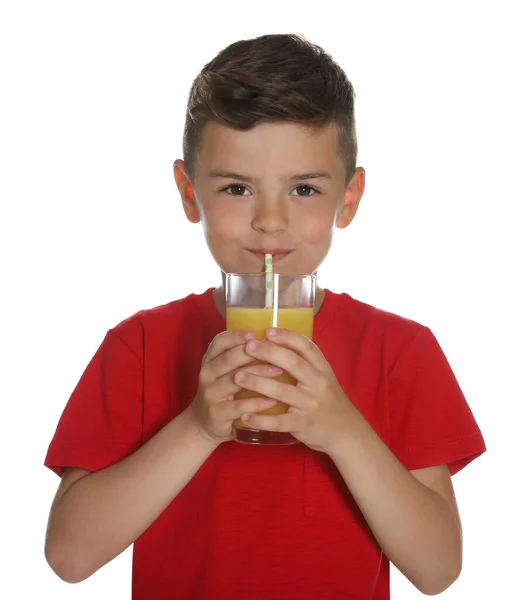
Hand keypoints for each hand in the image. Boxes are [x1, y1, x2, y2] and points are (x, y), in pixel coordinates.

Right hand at [186, 330, 283, 443]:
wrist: (204, 424)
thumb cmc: (223, 392)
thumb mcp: (225, 371)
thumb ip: (241, 357)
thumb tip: (273, 341)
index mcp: (210, 360)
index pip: (219, 342)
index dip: (236, 336)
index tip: (255, 334)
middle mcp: (207, 374)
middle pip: (228, 359)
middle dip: (252, 353)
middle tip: (276, 350)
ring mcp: (211, 394)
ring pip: (234, 380)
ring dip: (258, 374)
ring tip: (279, 371)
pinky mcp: (217, 413)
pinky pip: (238, 406)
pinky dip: (256, 403)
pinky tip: (272, 400)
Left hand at [233, 328, 359, 452]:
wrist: (346, 432)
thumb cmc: (328, 400)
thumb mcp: (323, 377)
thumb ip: (305, 363)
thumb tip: (277, 343)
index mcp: (322, 369)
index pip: (306, 347)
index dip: (287, 337)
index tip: (268, 330)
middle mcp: (317, 383)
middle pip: (293, 363)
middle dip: (269, 353)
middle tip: (248, 347)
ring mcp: (310, 404)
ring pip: (282, 391)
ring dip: (258, 383)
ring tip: (237, 376)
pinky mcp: (303, 424)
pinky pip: (279, 422)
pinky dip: (261, 419)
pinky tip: (244, 415)